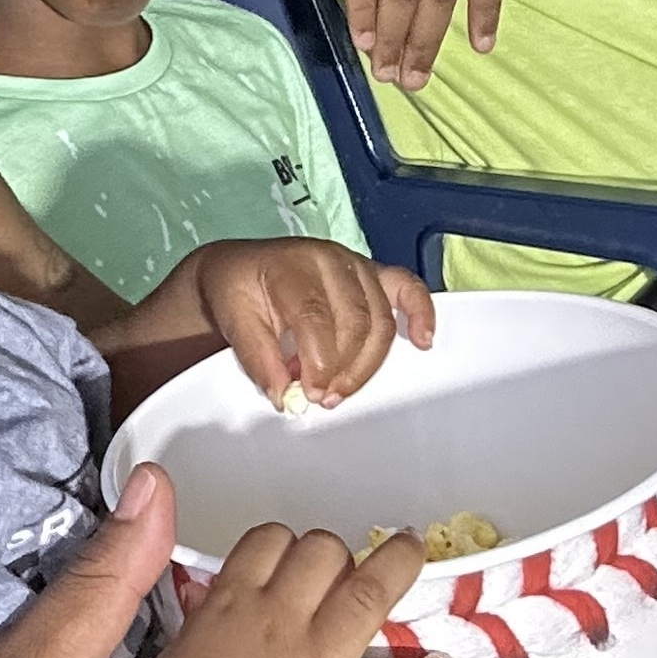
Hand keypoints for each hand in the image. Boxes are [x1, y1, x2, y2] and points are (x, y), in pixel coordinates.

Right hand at [127, 511, 442, 657]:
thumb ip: (210, 618)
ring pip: (371, 590)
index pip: (271, 540)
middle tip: (348, 565)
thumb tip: (219, 600)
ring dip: (399, 564)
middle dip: (338, 554)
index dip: (290, 543)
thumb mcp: (181, 649)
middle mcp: (279, 620)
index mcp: (233, 602)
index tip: (300, 554)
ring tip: (411, 552)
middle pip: (324, 552)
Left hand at [181, 239, 433, 408]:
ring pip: (381, 320)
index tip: (311, 393)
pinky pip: (407, 288)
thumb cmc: (237, 291)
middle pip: (356, 322)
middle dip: (343, 368)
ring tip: (343, 390)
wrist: (240, 269)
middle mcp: (329, 260)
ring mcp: (355, 265)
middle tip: (322, 397)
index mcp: (291, 266)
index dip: (319, 362)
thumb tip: (284, 395)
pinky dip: (421, 313)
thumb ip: (258, 359)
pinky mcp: (372, 274)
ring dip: (368, 363)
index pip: (316, 316)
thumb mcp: (233, 321)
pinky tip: (423, 341)